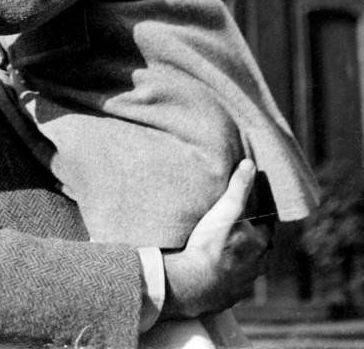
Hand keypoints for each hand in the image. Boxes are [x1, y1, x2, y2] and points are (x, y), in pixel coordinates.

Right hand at [161, 159, 270, 318]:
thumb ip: (238, 187)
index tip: (251, 214)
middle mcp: (259, 265)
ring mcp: (245, 283)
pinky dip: (227, 277)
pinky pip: (233, 284)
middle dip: (251, 241)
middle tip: (236, 232)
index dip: (259, 219)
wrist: (194, 282)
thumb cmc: (212, 245)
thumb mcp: (226, 209)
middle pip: (259, 250)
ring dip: (241, 261)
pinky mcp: (230, 296)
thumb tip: (250, 165)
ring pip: (248, 268)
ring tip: (224, 252)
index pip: (267, 228)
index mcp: (261, 244)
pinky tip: (215, 273)